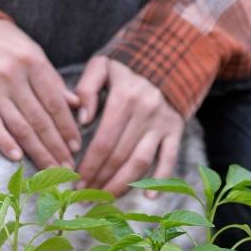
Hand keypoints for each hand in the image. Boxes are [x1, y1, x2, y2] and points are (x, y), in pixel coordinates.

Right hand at [0, 20, 80, 167]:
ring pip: (19, 126)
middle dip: (56, 146)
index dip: (67, 127)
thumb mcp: (33, 52)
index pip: (55, 102)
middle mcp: (13, 76)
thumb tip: (76, 105)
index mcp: (33, 62)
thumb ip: (53, 80)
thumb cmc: (5, 44)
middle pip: (40, 119)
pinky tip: (17, 158)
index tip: (76, 147)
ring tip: (51, 169)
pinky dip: (4, 142)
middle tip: (68, 167)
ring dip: (37, 151)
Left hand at [76, 56, 184, 196]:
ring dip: (121, 185)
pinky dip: (160, 180)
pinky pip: (169, 158)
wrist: (172, 52)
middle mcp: (145, 112)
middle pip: (119, 157)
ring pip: (140, 163)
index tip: (75, 182)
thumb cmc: (129, 62)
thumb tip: (82, 120)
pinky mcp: (176, 129)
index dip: (89, 166)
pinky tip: (149, 198)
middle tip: (84, 196)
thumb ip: (87, 89)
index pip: (103, 141)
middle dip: (99, 180)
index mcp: (125, 97)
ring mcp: (162, 123)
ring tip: (104, 199)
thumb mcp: (103, 65)